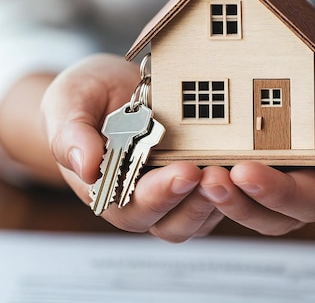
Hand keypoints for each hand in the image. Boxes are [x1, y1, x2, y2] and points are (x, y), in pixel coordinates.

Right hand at [41, 54, 221, 241]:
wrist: (110, 91)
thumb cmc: (85, 99)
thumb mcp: (68, 101)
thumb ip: (69, 132)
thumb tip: (84, 165)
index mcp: (105, 189)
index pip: (131, 207)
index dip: (159, 195)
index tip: (184, 172)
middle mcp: (140, 199)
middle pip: (171, 222)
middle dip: (195, 202)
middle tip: (216, 174)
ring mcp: (171, 193)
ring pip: (199, 218)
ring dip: (218, 201)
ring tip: (237, 173)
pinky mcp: (195, 183)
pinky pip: (217, 198)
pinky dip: (232, 188)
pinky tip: (247, 166)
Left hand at [198, 59, 314, 234]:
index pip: (313, 198)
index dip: (278, 191)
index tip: (244, 172)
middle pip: (277, 216)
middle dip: (241, 201)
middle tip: (208, 179)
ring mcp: (293, 190)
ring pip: (256, 212)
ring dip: (226, 201)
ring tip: (196, 177)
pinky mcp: (272, 178)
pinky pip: (245, 193)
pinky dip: (222, 188)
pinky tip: (196, 170)